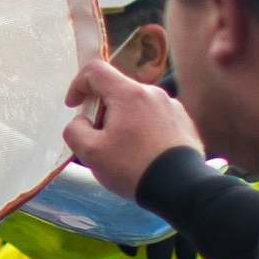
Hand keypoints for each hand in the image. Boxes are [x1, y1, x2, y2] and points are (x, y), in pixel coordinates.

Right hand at [62, 58, 201, 197]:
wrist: (181, 188)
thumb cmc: (133, 168)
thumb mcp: (91, 153)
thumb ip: (75, 130)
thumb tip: (82, 121)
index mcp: (129, 93)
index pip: (96, 70)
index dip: (78, 84)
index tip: (74, 107)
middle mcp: (153, 92)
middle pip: (117, 89)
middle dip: (101, 109)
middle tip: (98, 137)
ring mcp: (172, 106)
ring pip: (137, 104)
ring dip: (123, 119)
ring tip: (123, 149)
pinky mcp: (184, 122)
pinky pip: (156, 117)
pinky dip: (144, 128)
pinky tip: (144, 153)